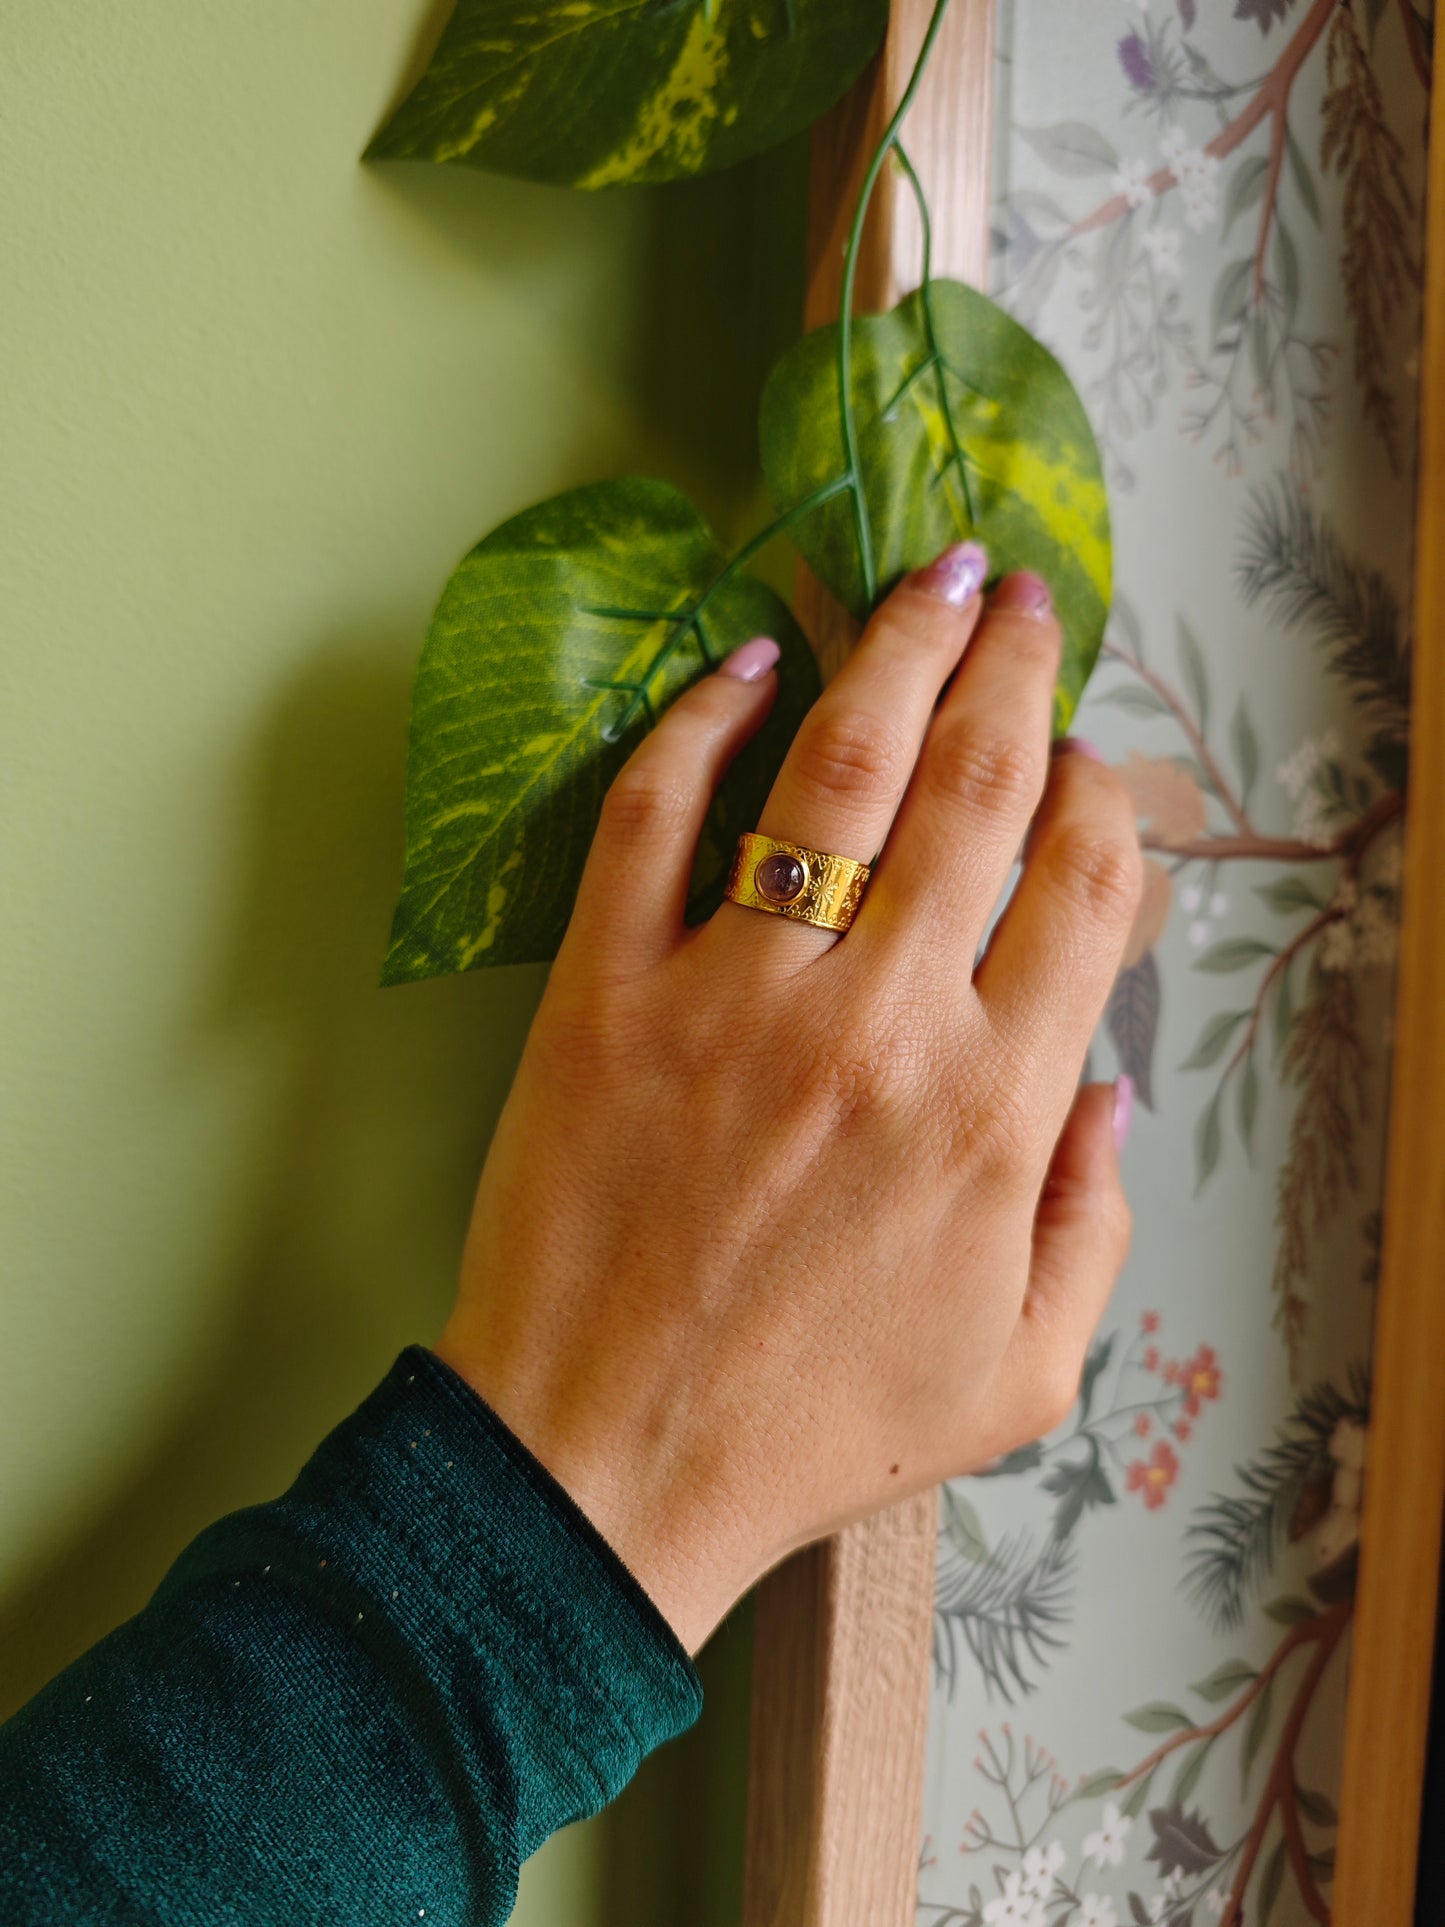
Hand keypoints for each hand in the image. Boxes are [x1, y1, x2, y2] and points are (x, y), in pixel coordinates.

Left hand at [437, 545, 1141, 1652]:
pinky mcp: (604, 993)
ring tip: (931, 577)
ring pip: (836, 769)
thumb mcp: (1020, 1373)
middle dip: (1018, 667)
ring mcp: (731, 998)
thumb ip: (1094, 1222)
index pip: (1081, 886)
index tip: (1090, 761)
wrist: (603, 1467)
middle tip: (1025, 596)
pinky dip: (700, 720)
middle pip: (978, 787)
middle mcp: (877, 1028)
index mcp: (993, 1112)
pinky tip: (745, 662)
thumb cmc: (811, 1428)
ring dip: (897, 648)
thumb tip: (1109, 1081)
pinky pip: (654, 816)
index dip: (1102, 796)